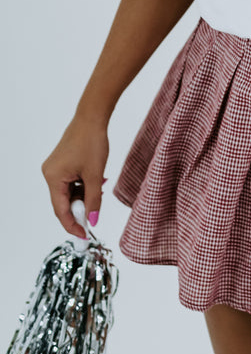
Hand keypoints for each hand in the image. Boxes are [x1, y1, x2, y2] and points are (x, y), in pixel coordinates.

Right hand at [41, 115, 108, 238]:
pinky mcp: (61, 163)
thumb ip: (94, 200)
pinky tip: (94, 181)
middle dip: (80, 208)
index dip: (72, 225)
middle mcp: (49, 173)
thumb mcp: (95, 174)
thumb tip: (93, 220)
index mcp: (53, 177)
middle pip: (63, 202)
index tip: (84, 235)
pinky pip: (70, 182)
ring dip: (83, 196)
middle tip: (95, 214)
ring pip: (68, 192)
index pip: (60, 210)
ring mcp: (54, 168)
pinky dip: (81, 186)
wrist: (92, 117)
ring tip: (98, 188)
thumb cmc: (92, 142)